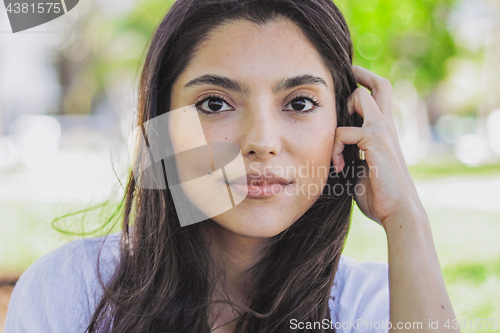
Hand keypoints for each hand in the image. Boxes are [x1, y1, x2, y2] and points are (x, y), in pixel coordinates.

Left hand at [331, 66, 424, 229]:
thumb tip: (334, 155)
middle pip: (380, 84)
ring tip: (336, 145)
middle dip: (360, 75)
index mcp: (384, 132)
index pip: (380, 97)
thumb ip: (352, 156)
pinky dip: (334, 147)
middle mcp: (386, 125)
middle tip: (341, 80)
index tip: (348, 85)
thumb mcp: (360, 170)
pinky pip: (343, 131)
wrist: (398, 213)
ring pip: (359, 96)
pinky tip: (337, 167)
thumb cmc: (379, 196)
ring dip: (339, 114)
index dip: (365, 85)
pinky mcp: (375, 140)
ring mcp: (383, 130)